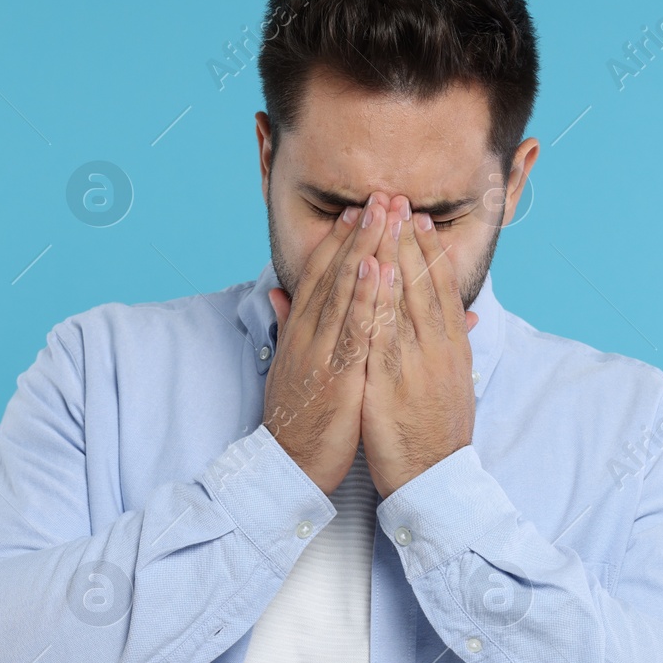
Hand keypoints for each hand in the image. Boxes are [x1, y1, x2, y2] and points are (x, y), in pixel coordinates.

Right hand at [263, 192, 390, 493]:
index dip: (339, 241)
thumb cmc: (297, 418)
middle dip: (358, 233)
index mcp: (300, 333)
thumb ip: (288, 324)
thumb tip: (280, 292)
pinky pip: (353, 330)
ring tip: (383, 216)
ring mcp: (321, 353)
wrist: (289, 465)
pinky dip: (365, 297)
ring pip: (344, 292)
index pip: (320, 276)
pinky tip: (378, 269)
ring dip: (365, 250)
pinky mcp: (336, 375)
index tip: (359, 211)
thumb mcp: (289, 365)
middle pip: (334, 274)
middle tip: (379, 197)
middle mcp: (308, 335)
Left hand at [360, 194, 479, 498]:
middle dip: (410, 242)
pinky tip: (370, 275)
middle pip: (426, 286)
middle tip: (399, 204)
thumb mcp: (453, 386)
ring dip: (394, 259)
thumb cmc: (438, 435)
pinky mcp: (392, 382)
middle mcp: (439, 350)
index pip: (443, 291)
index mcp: (453, 350)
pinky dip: (378, 301)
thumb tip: (466, 320)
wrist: (435, 479)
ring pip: (406, 301)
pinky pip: (384, 333)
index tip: (419, 223)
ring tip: (384, 223)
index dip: (431, 254)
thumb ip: (454, 349)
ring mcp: (416, 364)